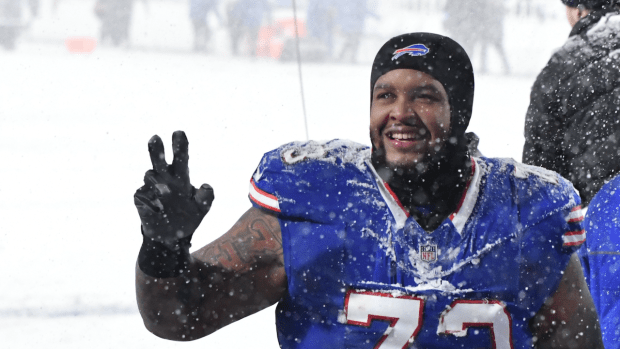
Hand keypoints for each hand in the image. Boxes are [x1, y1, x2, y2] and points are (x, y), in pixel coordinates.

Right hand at [134, 131, 213, 246]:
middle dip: (157, 149)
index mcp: (181, 177)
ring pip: (150, 175)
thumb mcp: (201, 209)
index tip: (178, 133)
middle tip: (156, 137)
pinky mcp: (141, 198)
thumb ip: (206, 198)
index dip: (180, 145)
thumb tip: (207, 185)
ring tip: (166, 193)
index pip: (180, 157)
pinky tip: (158, 209)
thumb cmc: (188, 216)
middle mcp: (164, 178)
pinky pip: (143, 194)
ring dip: (157, 181)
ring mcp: (151, 187)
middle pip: (159, 159)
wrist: (171, 236)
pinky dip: (151, 200)